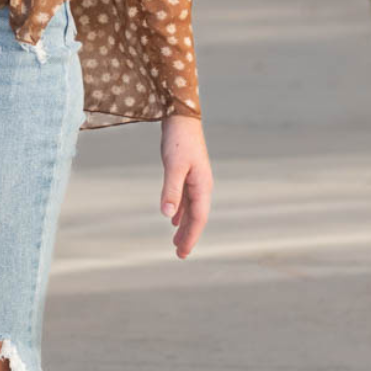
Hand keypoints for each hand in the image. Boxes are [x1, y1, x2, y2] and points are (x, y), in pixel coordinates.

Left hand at [158, 114, 211, 258]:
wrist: (181, 117)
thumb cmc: (179, 140)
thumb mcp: (173, 166)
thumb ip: (171, 191)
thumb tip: (168, 216)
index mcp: (202, 186)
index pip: (198, 218)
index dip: (191, 237)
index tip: (182, 253)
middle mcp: (202, 185)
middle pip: (196, 216)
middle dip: (188, 236)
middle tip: (180, 254)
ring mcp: (195, 179)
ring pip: (191, 209)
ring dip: (184, 225)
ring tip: (176, 242)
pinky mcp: (187, 173)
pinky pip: (185, 198)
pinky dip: (180, 210)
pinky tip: (173, 218)